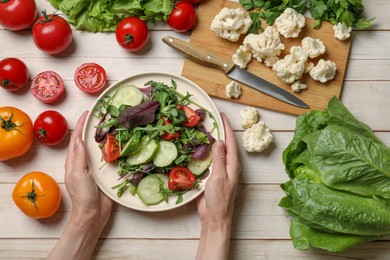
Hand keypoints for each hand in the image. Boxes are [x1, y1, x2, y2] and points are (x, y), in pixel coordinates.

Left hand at [64, 111, 111, 226]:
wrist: (93, 215)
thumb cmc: (83, 196)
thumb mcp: (78, 175)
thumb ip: (78, 157)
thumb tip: (79, 138)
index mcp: (75, 161)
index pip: (77, 138)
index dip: (81, 125)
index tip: (88, 113)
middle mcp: (85, 162)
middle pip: (89, 141)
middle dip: (94, 128)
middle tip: (104, 116)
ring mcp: (95, 168)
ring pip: (100, 148)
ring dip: (106, 137)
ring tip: (114, 126)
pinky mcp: (106, 174)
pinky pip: (110, 158)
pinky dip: (115, 150)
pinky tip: (122, 145)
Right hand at [195, 113, 240, 259]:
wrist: (214, 217)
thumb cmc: (219, 199)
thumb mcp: (219, 177)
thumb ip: (219, 159)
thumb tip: (219, 141)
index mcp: (233, 164)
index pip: (230, 141)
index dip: (226, 127)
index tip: (221, 115)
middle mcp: (228, 165)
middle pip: (225, 144)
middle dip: (220, 130)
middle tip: (212, 118)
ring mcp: (220, 170)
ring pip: (217, 151)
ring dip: (212, 140)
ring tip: (205, 129)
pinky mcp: (212, 176)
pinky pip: (209, 160)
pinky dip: (205, 151)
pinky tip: (198, 148)